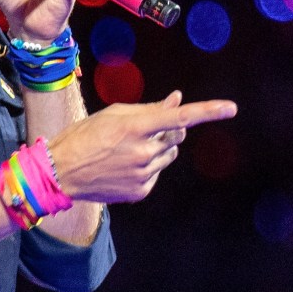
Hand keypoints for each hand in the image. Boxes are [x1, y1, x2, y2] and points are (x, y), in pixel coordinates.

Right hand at [46, 92, 237, 203]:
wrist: (61, 172)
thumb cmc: (85, 136)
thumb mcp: (114, 114)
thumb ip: (150, 109)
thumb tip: (177, 100)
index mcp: (135, 127)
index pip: (180, 118)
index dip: (208, 111)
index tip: (231, 108)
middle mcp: (143, 152)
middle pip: (176, 137)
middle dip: (168, 130)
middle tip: (143, 129)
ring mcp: (143, 174)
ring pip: (167, 155)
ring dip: (156, 148)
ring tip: (126, 150)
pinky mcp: (141, 191)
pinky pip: (156, 173)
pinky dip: (147, 167)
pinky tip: (123, 166)